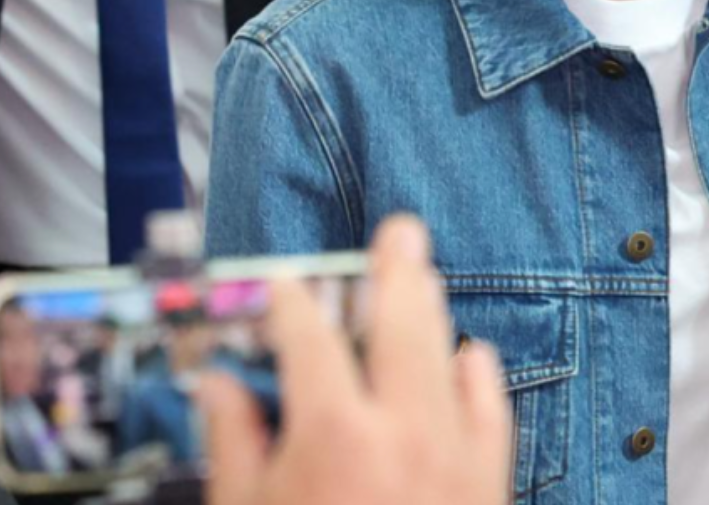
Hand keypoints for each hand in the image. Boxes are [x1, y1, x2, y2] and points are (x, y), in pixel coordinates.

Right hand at [200, 217, 511, 504]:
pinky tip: (469, 354)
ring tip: (424, 276)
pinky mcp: (489, 479)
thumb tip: (216, 386)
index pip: (311, 343)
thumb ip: (234, 444)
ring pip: (448, 356)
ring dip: (435, 312)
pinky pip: (492, 408)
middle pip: (401, 327)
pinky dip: (478, 373)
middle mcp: (401, 432)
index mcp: (334, 436)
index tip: (287, 282)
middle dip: (397, 272)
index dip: (294, 304)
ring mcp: (454, 453)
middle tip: (399, 229)